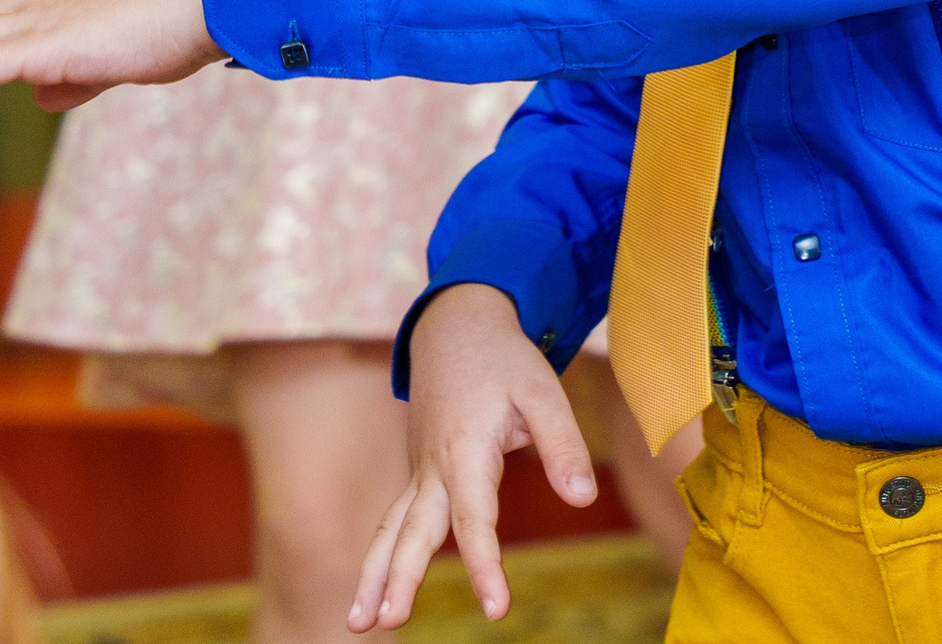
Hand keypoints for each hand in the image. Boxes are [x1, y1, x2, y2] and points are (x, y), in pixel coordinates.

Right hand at [351, 285, 597, 630]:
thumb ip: (563, 445)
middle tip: (387, 623)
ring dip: (372, 574)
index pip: (474, 519)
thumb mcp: (543, 391)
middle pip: (414, 531)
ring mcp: (420, 469)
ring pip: (392, 528)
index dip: (485, 564)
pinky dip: (380, 553)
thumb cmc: (503, 360)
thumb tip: (583, 499)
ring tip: (358, 623)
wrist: (455, 326)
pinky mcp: (418, 471)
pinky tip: (372, 588)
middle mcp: (434, 466)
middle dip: (398, 579)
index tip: (495, 607)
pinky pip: (395, 518)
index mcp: (465, 450)